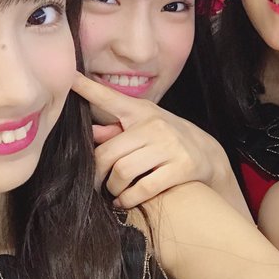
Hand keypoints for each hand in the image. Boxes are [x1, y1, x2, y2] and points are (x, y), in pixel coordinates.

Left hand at [72, 72, 235, 208]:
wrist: (209, 154)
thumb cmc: (167, 140)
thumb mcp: (144, 128)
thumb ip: (116, 130)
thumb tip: (90, 132)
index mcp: (141, 111)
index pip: (109, 97)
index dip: (87, 87)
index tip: (69, 78)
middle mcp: (154, 125)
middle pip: (107, 152)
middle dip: (96, 173)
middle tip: (96, 183)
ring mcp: (169, 146)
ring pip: (122, 171)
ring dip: (112, 188)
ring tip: (113, 192)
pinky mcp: (181, 167)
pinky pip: (143, 187)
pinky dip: (128, 198)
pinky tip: (125, 200)